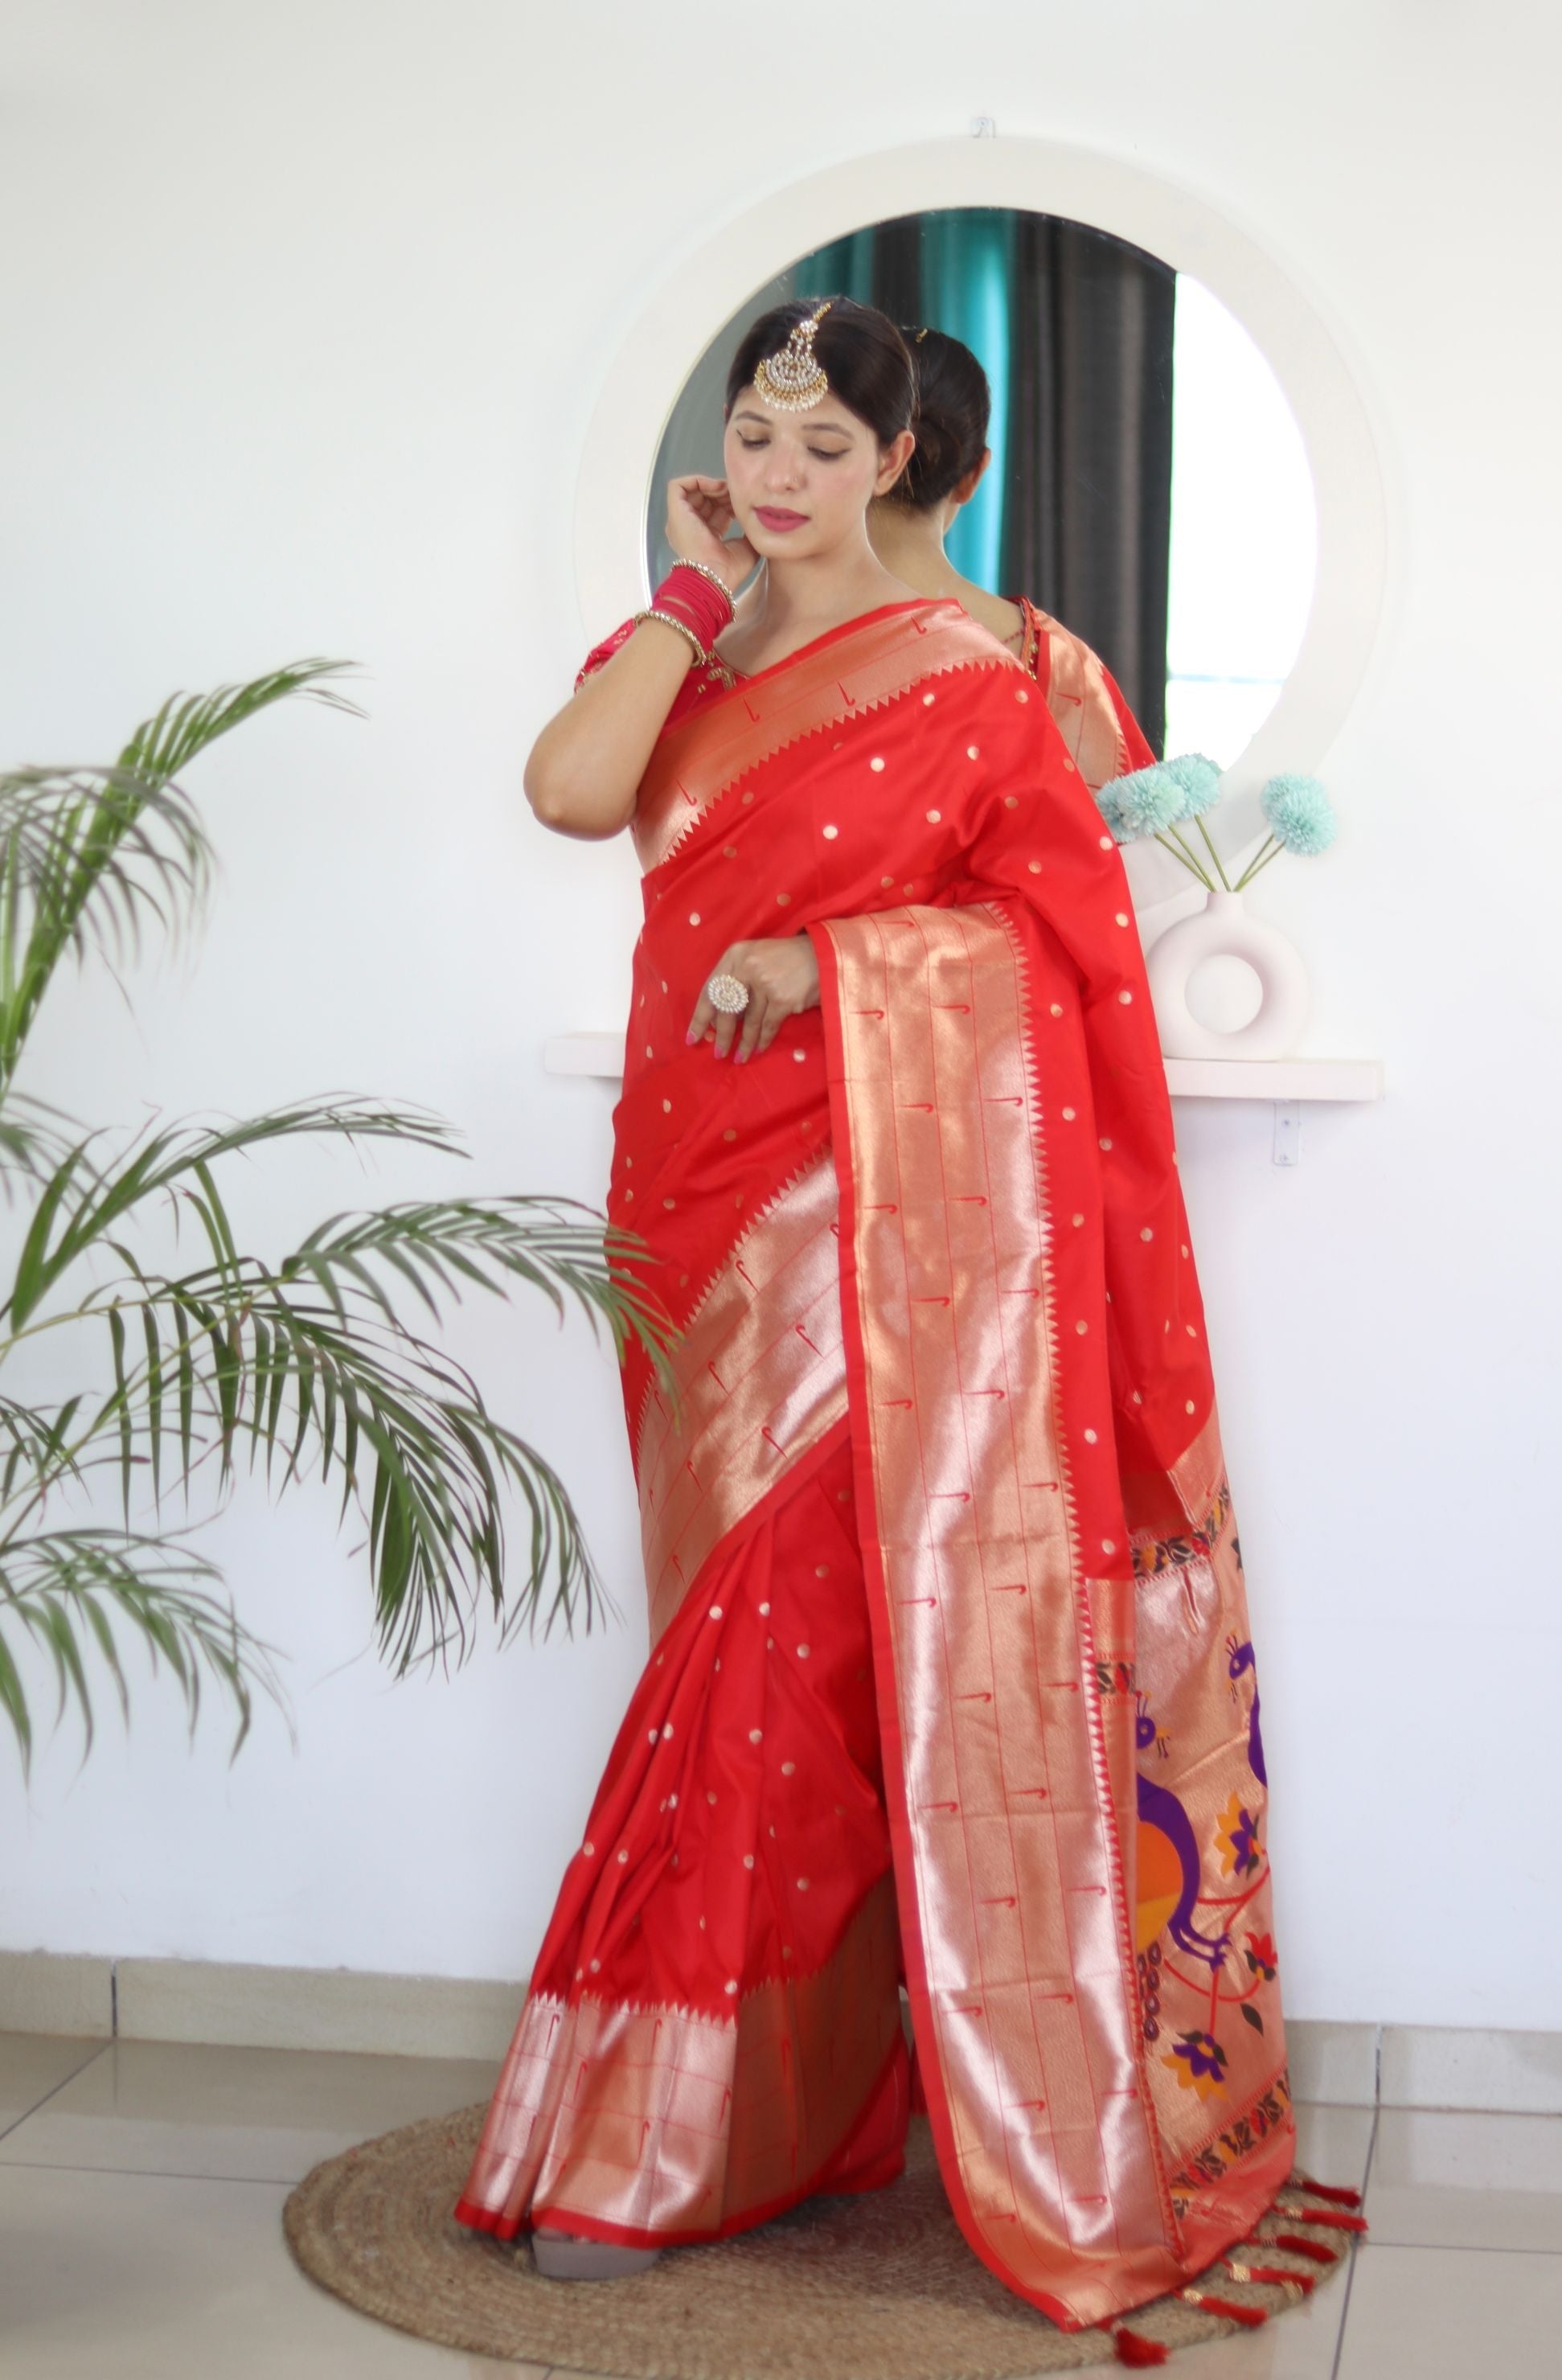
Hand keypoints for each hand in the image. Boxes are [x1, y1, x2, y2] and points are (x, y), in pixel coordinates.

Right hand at [666, 476, 757, 594]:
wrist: (713, 575)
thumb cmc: (730, 569)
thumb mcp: (747, 547)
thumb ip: (750, 531)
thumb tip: (757, 516)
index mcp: (706, 537)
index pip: (717, 511)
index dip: (731, 503)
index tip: (745, 502)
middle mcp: (691, 527)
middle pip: (707, 499)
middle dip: (724, 493)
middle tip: (739, 494)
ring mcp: (681, 519)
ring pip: (695, 491)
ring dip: (714, 486)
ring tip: (729, 490)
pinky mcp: (675, 511)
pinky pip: (679, 486)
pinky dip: (698, 481)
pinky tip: (717, 488)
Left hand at [686, 936, 820, 1062]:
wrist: (824, 955)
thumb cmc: (787, 960)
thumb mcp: (756, 960)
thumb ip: (736, 983)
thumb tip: (716, 1022)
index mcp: (735, 955)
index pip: (710, 989)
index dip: (700, 1017)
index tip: (692, 1037)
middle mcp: (746, 966)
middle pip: (726, 1007)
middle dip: (722, 1035)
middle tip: (718, 1053)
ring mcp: (765, 982)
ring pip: (748, 1021)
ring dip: (744, 1043)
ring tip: (739, 1057)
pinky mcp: (782, 998)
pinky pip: (767, 1025)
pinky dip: (763, 1040)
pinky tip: (759, 1049)